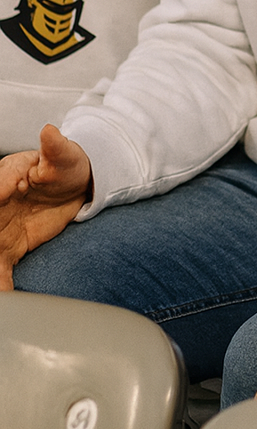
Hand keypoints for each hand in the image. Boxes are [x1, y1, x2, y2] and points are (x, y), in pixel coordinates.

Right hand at [0, 124, 91, 288]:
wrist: (77, 186)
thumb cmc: (65, 166)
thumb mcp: (64, 155)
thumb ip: (55, 147)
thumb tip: (49, 131)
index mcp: (9, 177)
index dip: (1, 188)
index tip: (4, 193)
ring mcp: (2, 228)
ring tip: (3, 290)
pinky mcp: (10, 247)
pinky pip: (2, 269)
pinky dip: (3, 285)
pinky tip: (8, 298)